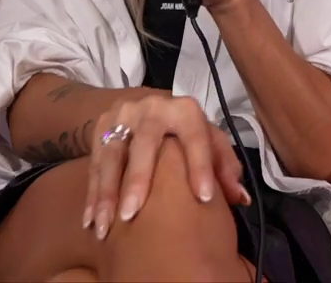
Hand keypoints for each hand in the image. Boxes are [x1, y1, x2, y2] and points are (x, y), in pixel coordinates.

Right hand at [84, 93, 252, 239]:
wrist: (143, 104)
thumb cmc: (182, 130)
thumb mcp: (207, 139)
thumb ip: (224, 166)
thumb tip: (239, 197)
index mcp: (185, 111)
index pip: (196, 137)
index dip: (201, 167)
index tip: (204, 198)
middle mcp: (152, 109)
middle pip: (144, 144)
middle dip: (137, 179)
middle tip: (132, 213)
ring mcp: (122, 117)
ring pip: (112, 155)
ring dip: (106, 193)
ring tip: (105, 226)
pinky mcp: (100, 128)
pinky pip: (94, 164)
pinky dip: (92, 195)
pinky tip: (91, 221)